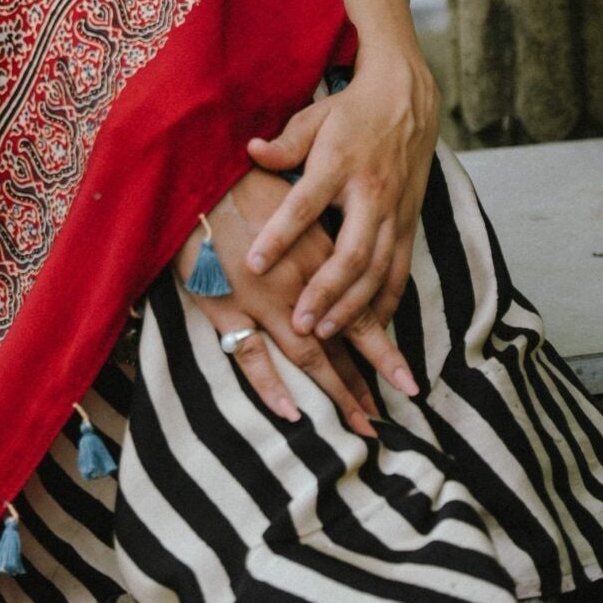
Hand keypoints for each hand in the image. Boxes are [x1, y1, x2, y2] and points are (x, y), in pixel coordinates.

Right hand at [175, 169, 386, 433]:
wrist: (194, 176)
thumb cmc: (243, 177)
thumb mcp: (296, 196)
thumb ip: (319, 228)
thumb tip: (339, 255)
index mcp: (321, 254)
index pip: (361, 312)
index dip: (384, 352)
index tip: (408, 382)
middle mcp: (301, 284)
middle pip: (341, 343)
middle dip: (364, 383)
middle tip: (384, 421)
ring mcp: (264, 300)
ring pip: (308, 357)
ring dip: (334, 392)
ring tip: (357, 427)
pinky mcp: (227, 308)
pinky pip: (252, 355)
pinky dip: (271, 386)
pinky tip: (292, 412)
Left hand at [242, 49, 439, 364]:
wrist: (406, 101)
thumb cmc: (349, 112)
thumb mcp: (313, 117)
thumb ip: (284, 143)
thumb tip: (250, 151)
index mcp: (339, 164)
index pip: (305, 205)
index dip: (279, 235)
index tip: (253, 263)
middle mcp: (370, 193)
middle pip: (351, 251)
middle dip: (325, 291)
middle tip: (299, 324)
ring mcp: (394, 211)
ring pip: (378, 269)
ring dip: (353, 305)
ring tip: (326, 333)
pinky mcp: (410, 223)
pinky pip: (401, 270)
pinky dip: (387, 301)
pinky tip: (371, 326)